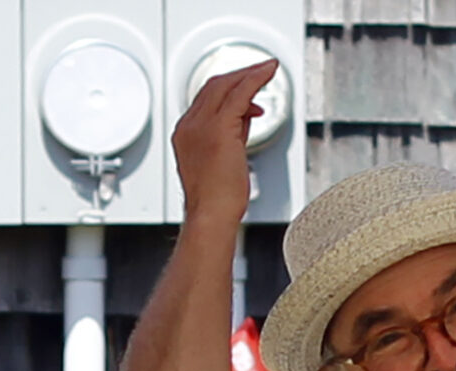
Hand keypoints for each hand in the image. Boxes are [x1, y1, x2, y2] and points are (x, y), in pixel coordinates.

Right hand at [171, 55, 277, 229]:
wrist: (210, 218)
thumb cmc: (218, 203)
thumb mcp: (225, 162)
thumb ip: (234, 134)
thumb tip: (248, 115)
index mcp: (187, 132)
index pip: (207, 99)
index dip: (229, 90)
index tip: (248, 91)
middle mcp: (190, 124)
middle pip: (214, 86)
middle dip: (239, 75)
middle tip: (261, 71)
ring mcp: (201, 125)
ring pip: (226, 85)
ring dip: (249, 74)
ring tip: (268, 69)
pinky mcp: (219, 128)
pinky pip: (239, 93)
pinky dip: (255, 79)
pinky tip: (268, 71)